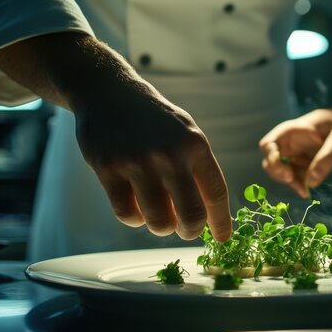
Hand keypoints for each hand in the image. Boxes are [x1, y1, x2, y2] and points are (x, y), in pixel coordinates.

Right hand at [74, 78, 231, 241]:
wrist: (110, 93)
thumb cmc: (154, 121)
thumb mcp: (186, 134)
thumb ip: (198, 169)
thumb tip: (208, 215)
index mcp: (195, 145)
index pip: (216, 193)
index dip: (220, 222)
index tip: (222, 238)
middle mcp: (169, 154)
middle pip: (191, 215)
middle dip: (190, 231)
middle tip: (186, 230)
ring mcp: (137, 162)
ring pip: (158, 221)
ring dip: (162, 227)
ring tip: (160, 216)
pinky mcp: (108, 169)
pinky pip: (127, 214)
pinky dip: (135, 219)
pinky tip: (137, 207)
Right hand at [259, 104, 331, 197]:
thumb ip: (326, 158)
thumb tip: (311, 182)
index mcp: (295, 130)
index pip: (269, 143)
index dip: (271, 159)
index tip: (287, 172)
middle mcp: (293, 142)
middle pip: (271, 160)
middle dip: (279, 174)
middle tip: (295, 183)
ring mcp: (300, 152)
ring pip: (283, 171)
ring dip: (289, 182)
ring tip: (305, 192)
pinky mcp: (308, 162)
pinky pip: (297, 175)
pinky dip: (299, 184)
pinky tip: (309, 191)